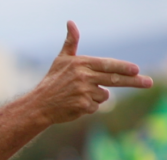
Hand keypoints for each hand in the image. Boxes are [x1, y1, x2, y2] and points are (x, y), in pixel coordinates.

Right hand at [33, 21, 152, 124]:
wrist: (38, 104)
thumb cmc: (51, 81)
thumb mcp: (61, 60)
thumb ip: (70, 42)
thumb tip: (71, 22)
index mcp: (81, 64)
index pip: (107, 65)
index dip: (123, 68)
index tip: (136, 70)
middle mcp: (83, 77)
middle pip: (114, 80)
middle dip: (134, 81)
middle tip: (149, 82)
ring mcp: (83, 92)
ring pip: (104, 95)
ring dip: (95, 97)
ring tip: (78, 95)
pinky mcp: (82, 106)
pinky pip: (95, 107)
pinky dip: (88, 107)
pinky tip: (75, 105)